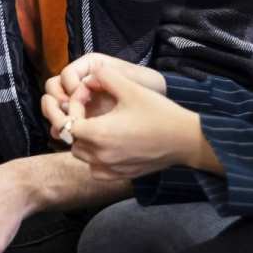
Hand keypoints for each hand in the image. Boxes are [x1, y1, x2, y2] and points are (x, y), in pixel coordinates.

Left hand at [44, 57, 212, 181]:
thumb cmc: (159, 112)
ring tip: (98, 123)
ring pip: (81, 155)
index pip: (67, 123)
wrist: (185, 140)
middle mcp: (100, 156)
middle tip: (91, 108)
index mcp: (99, 134)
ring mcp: (109, 169)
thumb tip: (88, 76)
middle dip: (75, 122)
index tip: (88, 97)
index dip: (73, 107)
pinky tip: (108, 143)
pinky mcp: (120, 176)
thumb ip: (104, 76)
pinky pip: (95, 169)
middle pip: (72, 139)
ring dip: (84, 139)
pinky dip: (95, 157)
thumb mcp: (130, 88)